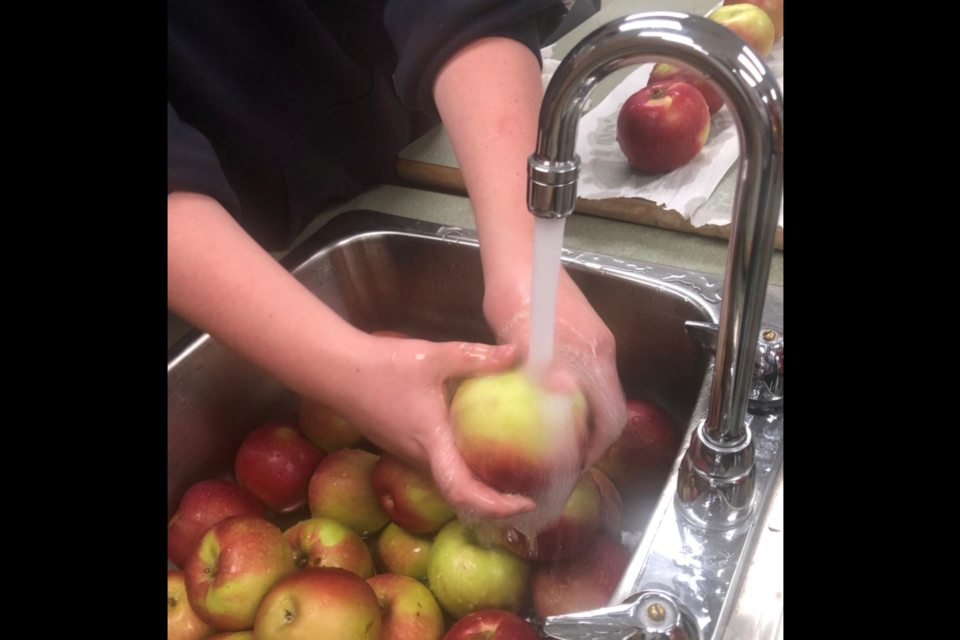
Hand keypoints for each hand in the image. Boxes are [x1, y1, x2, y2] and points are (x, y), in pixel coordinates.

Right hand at [323, 335, 536, 519]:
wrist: (337, 370)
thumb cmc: (382, 366)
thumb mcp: (434, 356)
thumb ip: (476, 357)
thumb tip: (517, 354)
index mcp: (432, 442)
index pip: (464, 490)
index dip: (495, 505)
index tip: (524, 505)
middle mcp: (421, 457)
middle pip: (461, 496)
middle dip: (495, 504)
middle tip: (528, 497)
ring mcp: (410, 454)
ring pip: (450, 482)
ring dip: (479, 488)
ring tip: (513, 477)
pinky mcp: (405, 445)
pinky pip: (440, 466)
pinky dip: (464, 470)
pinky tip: (481, 449)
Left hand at [484, 269, 627, 468]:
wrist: (520, 252)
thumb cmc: (514, 292)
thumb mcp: (520, 338)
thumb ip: (541, 369)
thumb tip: (561, 401)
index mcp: (593, 354)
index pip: (611, 416)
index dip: (596, 448)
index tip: (573, 465)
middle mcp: (602, 349)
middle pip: (609, 408)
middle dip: (591, 439)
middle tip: (561, 459)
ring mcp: (596, 341)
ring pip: (599, 393)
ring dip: (583, 419)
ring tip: (553, 438)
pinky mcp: (584, 334)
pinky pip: (589, 376)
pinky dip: (577, 398)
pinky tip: (549, 405)